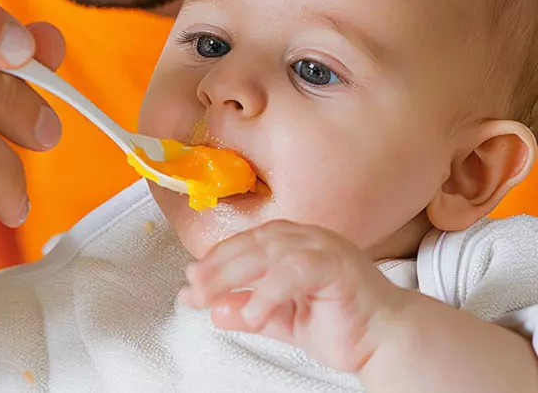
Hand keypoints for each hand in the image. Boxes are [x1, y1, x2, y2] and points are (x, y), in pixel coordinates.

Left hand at [179, 220, 408, 373]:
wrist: (386, 340)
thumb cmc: (340, 325)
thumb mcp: (283, 319)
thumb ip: (250, 311)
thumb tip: (213, 309)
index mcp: (292, 240)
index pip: (244, 243)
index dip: (215, 261)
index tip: (189, 282)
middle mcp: (306, 236)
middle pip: (251, 244)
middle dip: (217, 268)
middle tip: (192, 290)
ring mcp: (323, 246)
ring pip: (268, 252)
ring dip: (235, 277)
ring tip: (211, 301)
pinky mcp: (338, 264)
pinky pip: (296, 271)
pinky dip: (270, 291)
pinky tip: (253, 313)